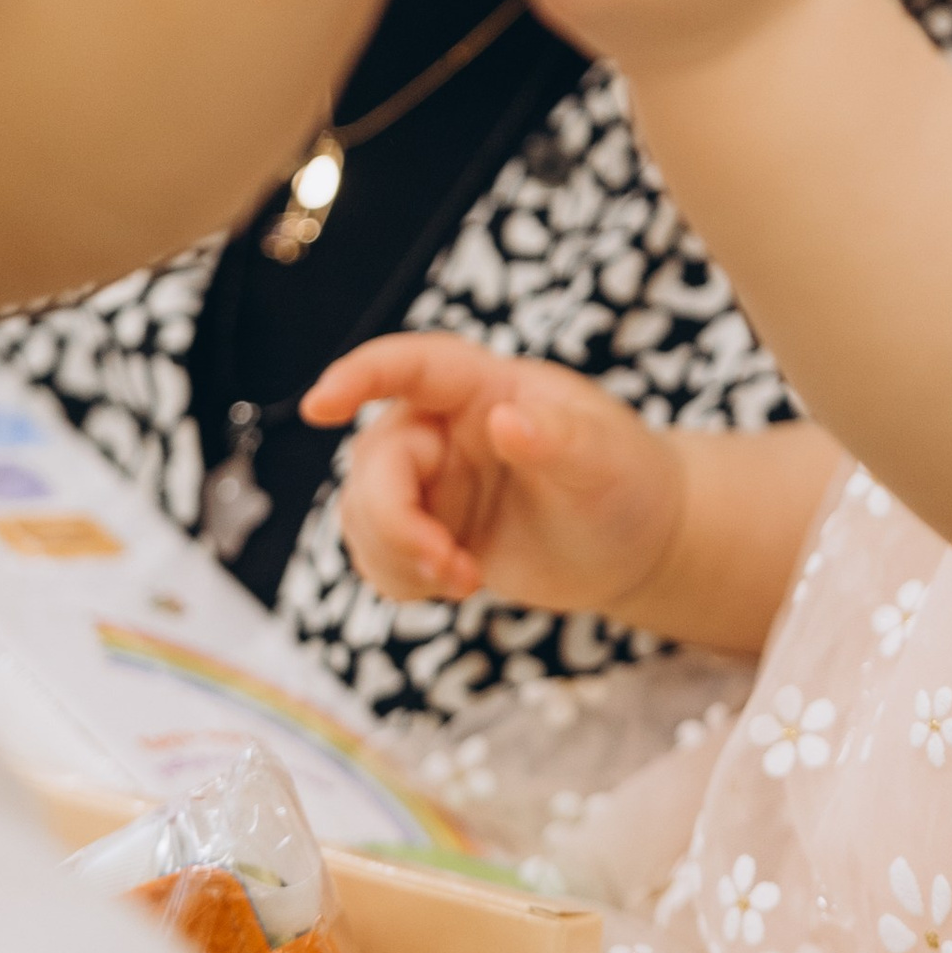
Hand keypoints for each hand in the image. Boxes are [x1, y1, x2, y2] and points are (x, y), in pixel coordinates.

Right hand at [305, 332, 688, 617]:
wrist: (634, 542)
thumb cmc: (626, 480)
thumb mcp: (604, 459)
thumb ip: (557, 437)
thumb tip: (505, 420)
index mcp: (485, 387)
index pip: (413, 366)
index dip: (360, 376)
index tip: (318, 406)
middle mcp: (445, 427)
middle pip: (377, 461)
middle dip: (396, 521)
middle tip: (450, 568)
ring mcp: (430, 480)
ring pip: (363, 512)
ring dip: (397, 555)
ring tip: (465, 581)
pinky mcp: (426, 529)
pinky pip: (376, 552)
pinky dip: (399, 579)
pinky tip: (454, 586)